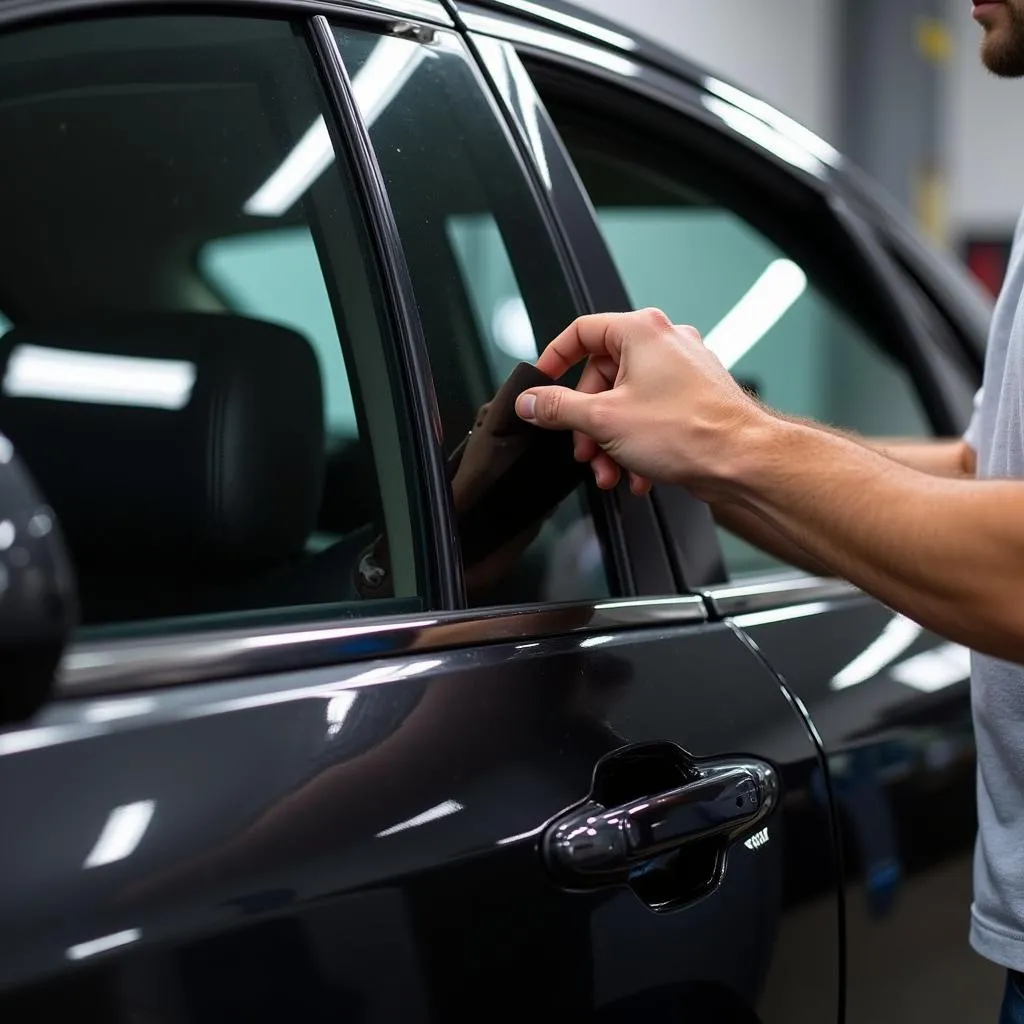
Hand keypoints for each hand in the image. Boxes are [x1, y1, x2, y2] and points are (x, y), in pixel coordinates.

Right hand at [515, 309, 765, 500]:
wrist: (743, 462)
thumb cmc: (689, 431)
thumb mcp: (602, 419)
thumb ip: (557, 408)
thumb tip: (531, 402)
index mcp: (642, 331)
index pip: (581, 332)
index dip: (554, 360)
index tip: (541, 386)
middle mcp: (665, 344)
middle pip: (602, 376)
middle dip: (587, 422)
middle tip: (583, 449)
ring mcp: (683, 371)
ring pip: (625, 402)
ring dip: (610, 441)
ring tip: (610, 471)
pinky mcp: (694, 398)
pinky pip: (650, 416)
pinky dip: (636, 444)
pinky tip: (636, 473)